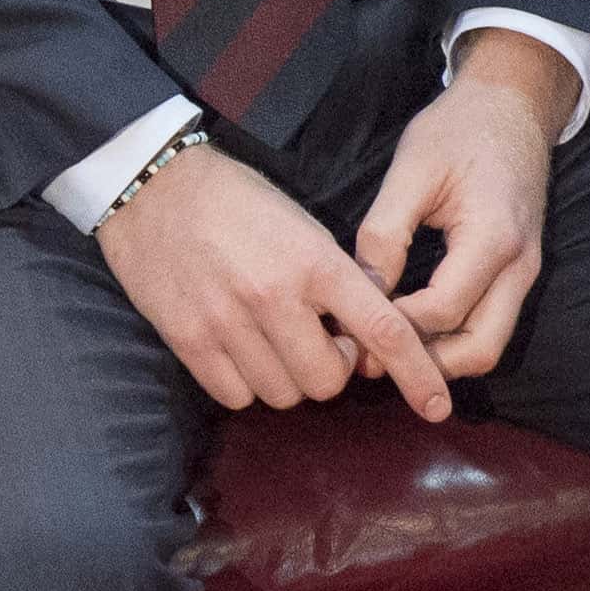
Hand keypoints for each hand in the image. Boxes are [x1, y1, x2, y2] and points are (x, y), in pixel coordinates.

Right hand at [95, 138, 453, 421]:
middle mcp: (273, 297)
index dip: (417, 375)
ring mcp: (227, 321)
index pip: (382, 332)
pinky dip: (245, 384)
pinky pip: (235, 395)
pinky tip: (239, 350)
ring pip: (282, 394)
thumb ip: (336, 280)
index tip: (437, 405)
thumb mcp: (303, 226)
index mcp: (314, 263)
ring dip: (286, 377)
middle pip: (327, 382)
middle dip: (329, 369)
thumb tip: (361, 338)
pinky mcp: (188, 338)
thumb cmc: (237, 201)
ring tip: (271, 341)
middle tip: (315, 340)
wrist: (152, 185)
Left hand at [352, 33, 570, 382]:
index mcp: (493, 238)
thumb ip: (385, 232)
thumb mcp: (411, 170)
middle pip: (480, 348)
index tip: (350, 326)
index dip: (396, 326)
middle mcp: (520, 266)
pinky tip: (408, 328)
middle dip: (424, 364)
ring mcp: (525, 273)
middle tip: (368, 360)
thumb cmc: (459, 131)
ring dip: (440, 357)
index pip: (444, 309)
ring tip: (383, 350)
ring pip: (489, 344)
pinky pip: (490, 323)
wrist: (512, 107)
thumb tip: (362, 290)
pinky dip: (452, 337)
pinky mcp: (518, 272)